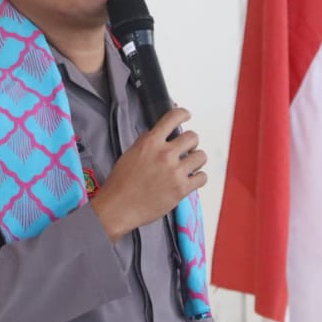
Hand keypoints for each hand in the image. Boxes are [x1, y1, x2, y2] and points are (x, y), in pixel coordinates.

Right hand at [89, 107, 207, 241]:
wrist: (118, 207)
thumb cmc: (121, 183)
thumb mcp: (131, 153)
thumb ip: (148, 142)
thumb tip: (161, 134)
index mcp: (150, 142)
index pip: (173, 118)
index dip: (183, 114)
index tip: (187, 115)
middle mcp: (165, 154)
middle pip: (193, 137)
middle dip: (191, 143)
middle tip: (186, 150)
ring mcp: (175, 172)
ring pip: (201, 156)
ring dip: (196, 160)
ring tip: (188, 166)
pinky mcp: (182, 189)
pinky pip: (203, 177)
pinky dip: (198, 178)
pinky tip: (191, 180)